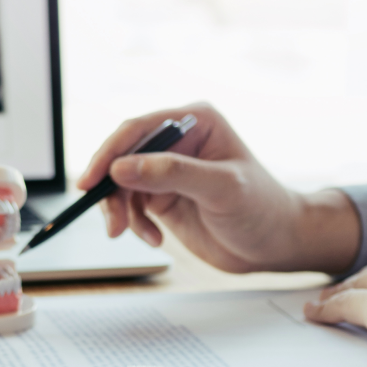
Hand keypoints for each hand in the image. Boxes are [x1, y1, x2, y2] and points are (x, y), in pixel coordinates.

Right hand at [77, 104, 360, 273]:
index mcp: (195, 122)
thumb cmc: (262, 209)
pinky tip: (155, 239)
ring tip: (131, 234)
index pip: (139, 129)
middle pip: (123, 156)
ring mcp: (168, 171)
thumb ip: (172, 174)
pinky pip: (131, 206)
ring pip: (122, 184)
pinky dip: (135, 225)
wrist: (275, 245)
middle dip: (112, 189)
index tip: (92, 181)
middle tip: (112, 221)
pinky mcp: (163, 197)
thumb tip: (121, 167)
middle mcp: (178, 142)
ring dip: (120, 211)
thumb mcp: (220, 188)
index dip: (109, 153)